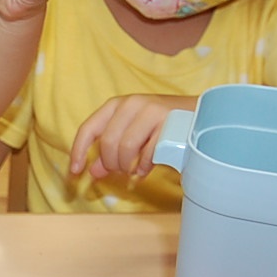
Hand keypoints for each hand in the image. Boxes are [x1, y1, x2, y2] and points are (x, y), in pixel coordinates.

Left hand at [69, 95, 192, 179]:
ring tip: (132, 171)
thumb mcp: (132, 134)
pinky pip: (147, 153)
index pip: (88, 129)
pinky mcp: (168, 123)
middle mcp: (132, 104)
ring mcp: (151, 111)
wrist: (201, 114)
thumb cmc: (162, 126)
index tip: (75, 172)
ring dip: (127, 166)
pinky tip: (144, 170)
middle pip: (108, 143)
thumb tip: (93, 171)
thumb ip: (111, 150)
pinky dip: (143, 167)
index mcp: (117, 105)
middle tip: (120, 171)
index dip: (78, 152)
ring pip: (125, 148)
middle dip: (111, 163)